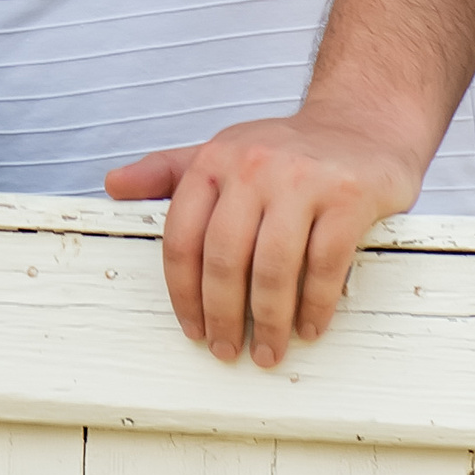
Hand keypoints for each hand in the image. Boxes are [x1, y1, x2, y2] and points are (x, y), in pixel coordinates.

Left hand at [106, 103, 425, 369]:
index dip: (183, 293)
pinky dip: (315, 306)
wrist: (362, 122)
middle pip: (225, 259)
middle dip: (223, 316)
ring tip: (268, 351)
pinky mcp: (349, 196)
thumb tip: (112, 186)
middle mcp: (253, 167)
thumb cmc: (284, 151)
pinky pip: (325, 265)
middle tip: (227, 351)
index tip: (192, 329)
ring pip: (274, 268)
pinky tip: (309, 328)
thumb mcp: (220, 152)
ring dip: (269, 321)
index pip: (182, 238)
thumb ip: (166, 172)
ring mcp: (303, 181)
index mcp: (214, 160)